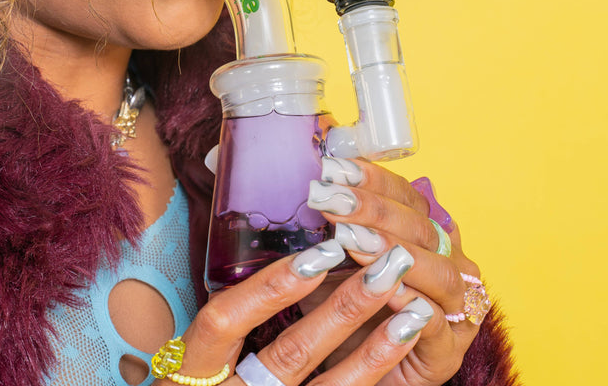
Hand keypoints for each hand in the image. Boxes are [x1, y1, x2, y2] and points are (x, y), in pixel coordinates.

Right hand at [156, 239, 433, 385]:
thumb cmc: (207, 374)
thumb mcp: (201, 347)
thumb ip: (228, 306)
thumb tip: (278, 235)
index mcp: (196, 366)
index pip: (224, 321)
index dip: (270, 287)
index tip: (321, 253)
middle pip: (290, 355)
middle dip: (344, 308)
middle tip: (386, 265)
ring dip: (375, 345)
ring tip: (412, 306)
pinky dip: (378, 371)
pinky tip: (405, 341)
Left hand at [303, 133, 484, 385]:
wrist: (353, 374)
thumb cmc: (342, 309)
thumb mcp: (333, 260)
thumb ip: (334, 226)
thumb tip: (310, 182)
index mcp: (427, 234)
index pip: (407, 196)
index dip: (373, 180)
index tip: (335, 169)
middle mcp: (449, 264)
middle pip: (421, 228)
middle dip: (373, 211)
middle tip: (331, 200)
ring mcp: (455, 309)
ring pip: (438, 272)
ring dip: (393, 252)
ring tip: (352, 240)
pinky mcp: (447, 352)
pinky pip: (435, 322)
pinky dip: (409, 302)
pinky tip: (384, 288)